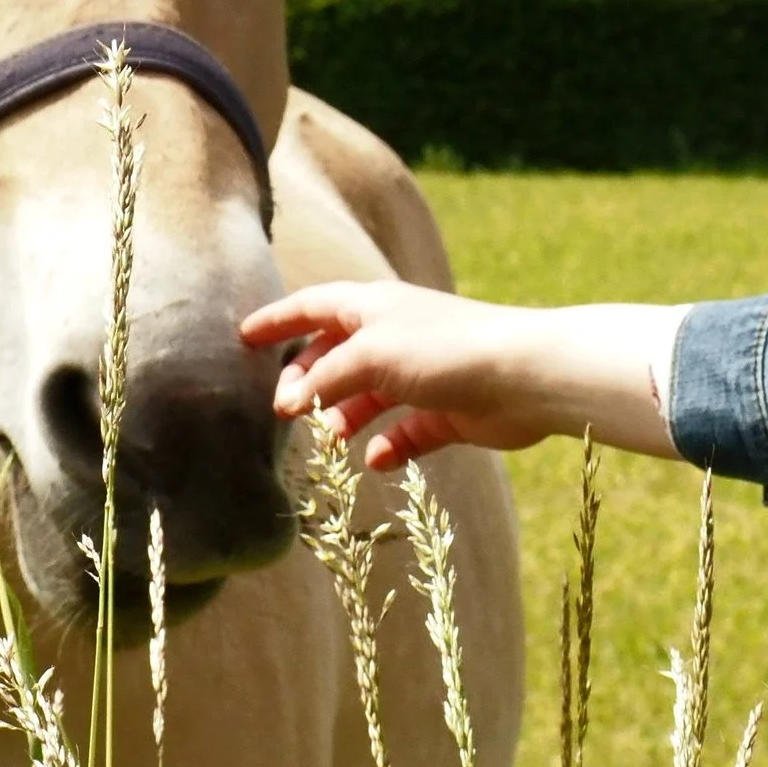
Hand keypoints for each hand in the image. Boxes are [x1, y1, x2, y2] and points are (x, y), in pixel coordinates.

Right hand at [240, 282, 686, 471]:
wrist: (523, 376)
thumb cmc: (443, 349)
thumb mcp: (371, 355)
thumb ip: (324, 377)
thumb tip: (286, 405)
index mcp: (375, 307)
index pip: (315, 306)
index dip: (279, 320)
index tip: (244, 337)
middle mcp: (395, 336)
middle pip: (337, 354)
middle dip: (308, 379)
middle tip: (284, 411)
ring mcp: (422, 375)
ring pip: (368, 396)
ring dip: (344, 417)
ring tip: (328, 441)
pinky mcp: (446, 412)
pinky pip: (405, 431)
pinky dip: (388, 445)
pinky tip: (377, 460)